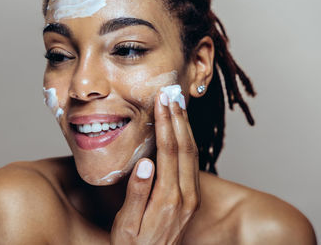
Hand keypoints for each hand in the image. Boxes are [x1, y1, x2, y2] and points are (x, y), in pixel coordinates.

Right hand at [110, 89, 199, 243]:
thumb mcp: (127, 224)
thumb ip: (137, 193)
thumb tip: (146, 162)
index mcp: (168, 199)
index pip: (169, 152)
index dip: (166, 124)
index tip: (162, 102)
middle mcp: (186, 196)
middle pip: (186, 148)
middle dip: (179, 119)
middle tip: (173, 95)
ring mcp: (192, 197)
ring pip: (193, 154)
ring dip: (187, 128)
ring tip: (179, 106)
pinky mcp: (192, 198)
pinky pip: (193, 164)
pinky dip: (188, 142)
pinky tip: (182, 131)